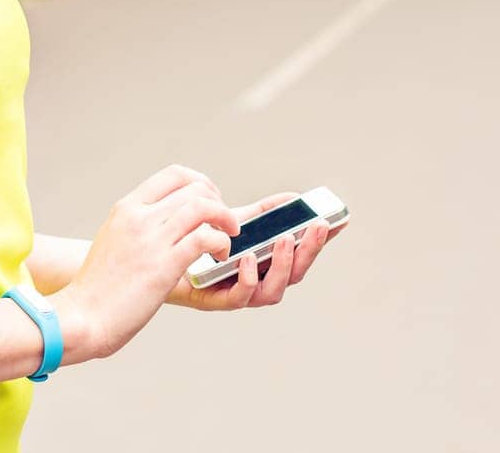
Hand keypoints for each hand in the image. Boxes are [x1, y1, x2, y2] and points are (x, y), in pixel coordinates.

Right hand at [51, 165, 240, 361]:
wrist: (82, 316)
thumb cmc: (98, 287)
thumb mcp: (113, 240)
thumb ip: (136, 226)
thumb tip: (162, 222)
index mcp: (126, 208)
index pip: (174, 175)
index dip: (201, 183)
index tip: (211, 201)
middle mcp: (138, 216)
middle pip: (194, 188)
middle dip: (218, 202)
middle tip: (225, 224)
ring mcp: (151, 239)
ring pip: (202, 207)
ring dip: (225, 219)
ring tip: (228, 238)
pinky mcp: (163, 265)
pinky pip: (205, 238)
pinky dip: (220, 243)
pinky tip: (219, 257)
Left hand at [163, 191, 345, 311]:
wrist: (160, 258)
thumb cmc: (201, 242)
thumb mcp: (236, 223)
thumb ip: (265, 213)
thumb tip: (294, 199)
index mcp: (268, 263)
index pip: (303, 253)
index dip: (321, 240)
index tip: (339, 219)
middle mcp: (259, 281)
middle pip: (296, 273)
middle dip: (310, 250)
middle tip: (319, 225)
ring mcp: (240, 293)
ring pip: (274, 290)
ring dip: (283, 265)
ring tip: (284, 240)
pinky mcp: (216, 300)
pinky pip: (239, 298)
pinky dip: (249, 280)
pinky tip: (248, 259)